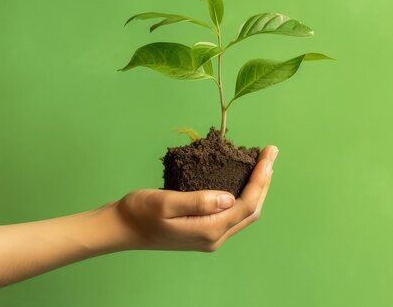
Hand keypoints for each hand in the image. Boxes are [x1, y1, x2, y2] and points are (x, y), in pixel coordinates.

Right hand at [112, 146, 277, 251]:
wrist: (122, 228)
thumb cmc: (140, 212)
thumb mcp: (166, 203)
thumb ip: (199, 201)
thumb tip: (230, 198)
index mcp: (209, 230)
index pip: (246, 203)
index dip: (261, 178)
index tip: (268, 153)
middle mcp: (214, 237)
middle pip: (251, 210)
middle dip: (264, 181)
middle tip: (270, 153)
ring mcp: (209, 237)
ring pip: (244, 213)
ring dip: (256, 189)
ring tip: (262, 165)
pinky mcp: (203, 231)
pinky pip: (232, 214)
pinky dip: (243, 195)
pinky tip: (240, 180)